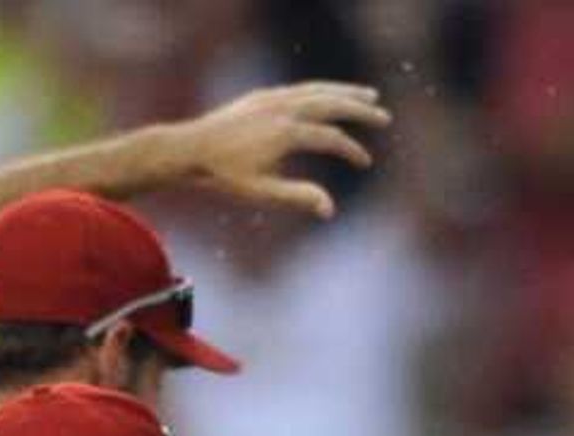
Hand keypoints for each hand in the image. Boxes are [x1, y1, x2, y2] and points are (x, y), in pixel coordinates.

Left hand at [175, 82, 388, 220]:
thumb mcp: (261, 193)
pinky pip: (299, 89)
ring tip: (368, 96)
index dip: (351, 151)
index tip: (365, 163)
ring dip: (345, 92)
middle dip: (360, 110)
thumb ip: (297, 197)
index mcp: (285, 133)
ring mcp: (271, 99)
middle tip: (384, 117)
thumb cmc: (223, 176)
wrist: (189, 149)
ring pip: (317, 90)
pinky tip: (329, 96)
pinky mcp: (261, 97)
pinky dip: (321, 90)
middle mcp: (281, 109)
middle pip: (331, 104)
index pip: (330, 138)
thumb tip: (330, 209)